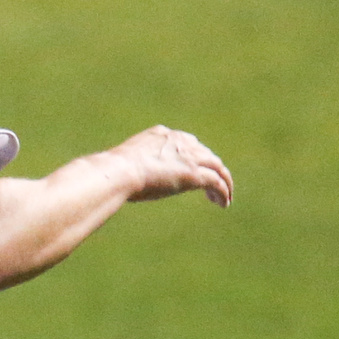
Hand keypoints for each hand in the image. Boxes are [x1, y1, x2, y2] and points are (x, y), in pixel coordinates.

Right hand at [108, 125, 233, 206]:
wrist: (120, 171)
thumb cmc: (114, 172)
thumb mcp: (123, 164)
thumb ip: (130, 168)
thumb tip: (116, 181)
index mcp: (162, 134)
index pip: (187, 142)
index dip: (194, 156)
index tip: (195, 169)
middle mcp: (180, 141)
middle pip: (206, 154)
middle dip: (212, 168)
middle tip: (214, 184)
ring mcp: (189, 157)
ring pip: (217, 167)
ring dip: (223, 182)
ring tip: (225, 198)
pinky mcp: (195, 174)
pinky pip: (218, 182)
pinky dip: (223, 192)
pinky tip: (223, 203)